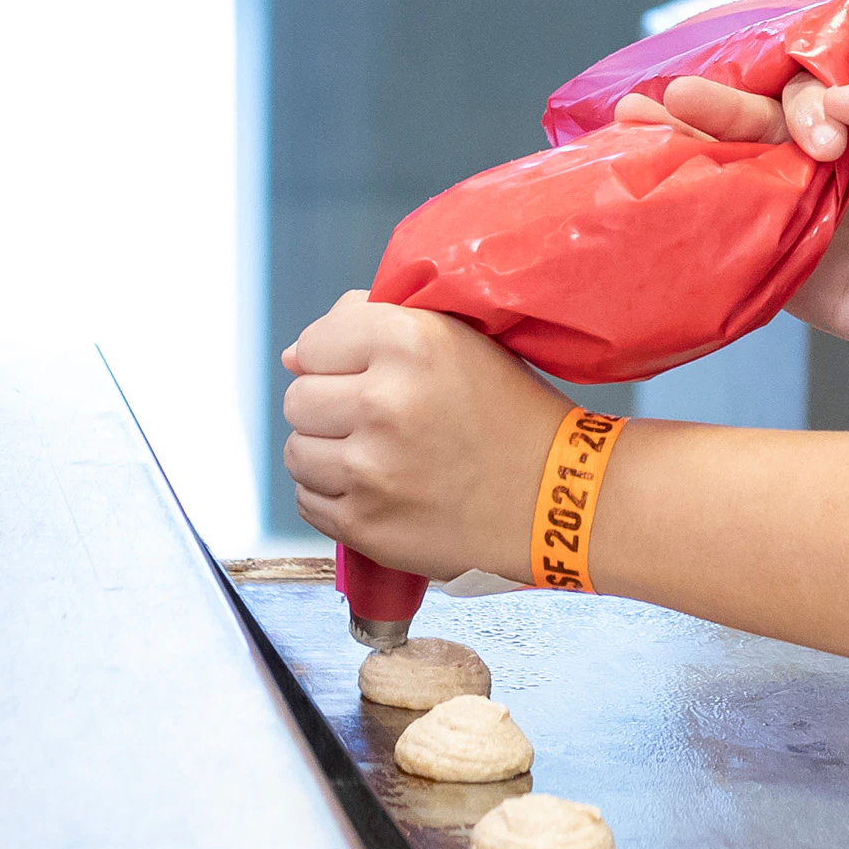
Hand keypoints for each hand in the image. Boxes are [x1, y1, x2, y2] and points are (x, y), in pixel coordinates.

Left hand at [281, 292, 568, 581]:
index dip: (334, 358)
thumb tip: (294, 354)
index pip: (314, 342)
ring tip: (374, 455)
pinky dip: (333, 496)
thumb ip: (377, 325)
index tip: (363, 372)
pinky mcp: (364, 524)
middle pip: (298, 398)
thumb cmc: (510, 413)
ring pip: (296, 451)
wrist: (555, 496)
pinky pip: (307, 501)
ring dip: (327, 452)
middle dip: (328, 406)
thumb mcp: (458, 338)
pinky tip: (376, 488)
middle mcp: (383, 402)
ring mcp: (370, 469)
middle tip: (373, 417)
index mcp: (410, 342)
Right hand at [627, 66, 848, 371]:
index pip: (806, 97)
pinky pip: (741, 254)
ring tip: (634, 128)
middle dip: (711, 114)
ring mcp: (805, 218)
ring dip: (687, 158)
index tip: (825, 141)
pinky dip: (700, 236)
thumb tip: (837, 97)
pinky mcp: (796, 276)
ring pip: (735, 183)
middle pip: (753, 132)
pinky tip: (659, 211)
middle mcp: (823, 164)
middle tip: (671, 100)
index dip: (800, 110)